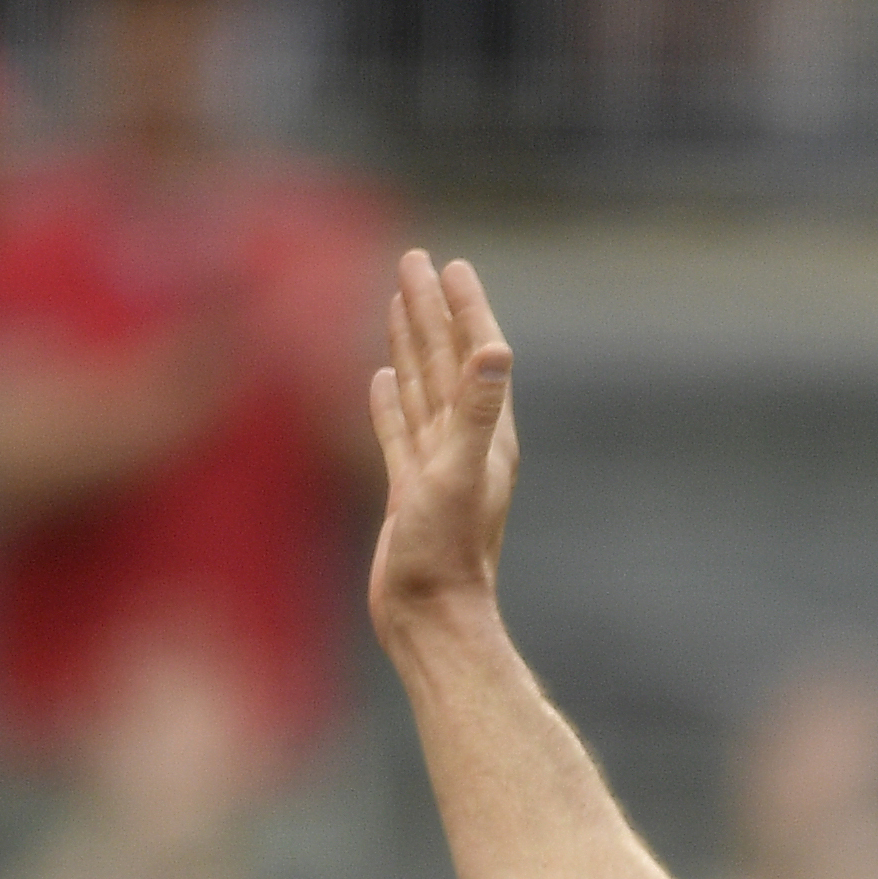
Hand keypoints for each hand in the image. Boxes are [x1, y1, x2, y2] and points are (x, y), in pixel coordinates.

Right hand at [365, 251, 520, 626]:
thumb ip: (479, 409)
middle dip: (431, 310)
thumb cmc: (447, 553)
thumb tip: (495, 348)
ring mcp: (436, 464)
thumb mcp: (461, 472)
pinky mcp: (409, 488)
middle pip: (446, 359)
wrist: (429, 618)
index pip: (475, 352)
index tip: (451, 265)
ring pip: (422, 387)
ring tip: (398, 301)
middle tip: (415, 261)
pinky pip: (399, 428)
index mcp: (487, 433)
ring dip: (411, 343)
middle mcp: (466, 442)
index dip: (464, 307)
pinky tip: (382, 375)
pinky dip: (390, 398)